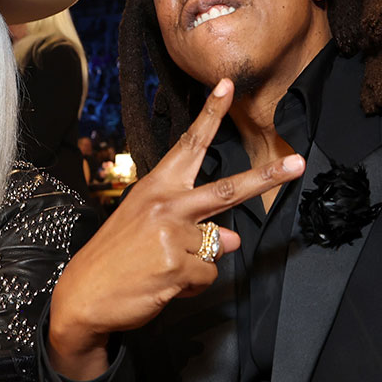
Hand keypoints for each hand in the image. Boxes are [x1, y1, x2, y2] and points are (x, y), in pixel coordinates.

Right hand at [48, 79, 304, 379]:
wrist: (84, 295)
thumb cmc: (114, 258)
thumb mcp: (147, 228)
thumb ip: (191, 225)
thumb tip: (231, 239)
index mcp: (156, 187)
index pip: (189, 145)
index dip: (210, 115)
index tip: (228, 86)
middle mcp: (166, 205)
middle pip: (227, 190)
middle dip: (267, 177)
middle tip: (298, 163)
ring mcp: (172, 235)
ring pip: (217, 247)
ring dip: (198, 264)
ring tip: (162, 269)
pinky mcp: (177, 266)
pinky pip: (207, 276)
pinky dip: (191, 285)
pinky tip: (163, 284)